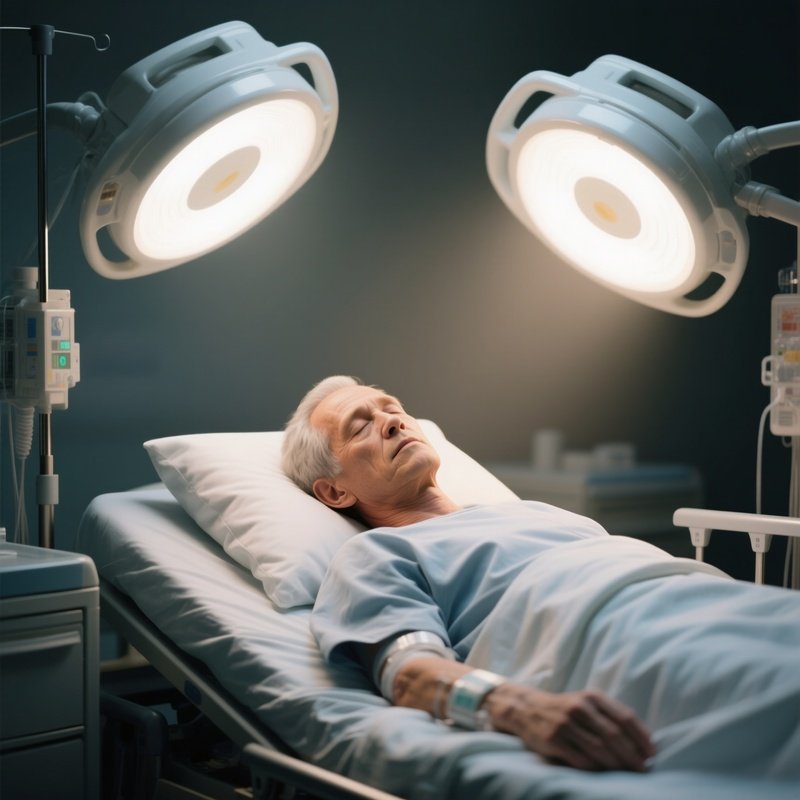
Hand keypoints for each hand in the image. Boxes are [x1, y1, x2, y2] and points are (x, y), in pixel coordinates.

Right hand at [484, 684, 654, 771]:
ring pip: (599, 749)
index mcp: (592, 696)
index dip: (641, 737)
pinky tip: (604, 773)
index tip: (652, 753)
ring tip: (628, 774)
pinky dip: (596, 769)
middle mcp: (579, 708)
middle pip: (614, 735)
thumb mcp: (587, 702)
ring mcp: (565, 724)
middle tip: (643, 769)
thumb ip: (611, 715)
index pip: (624, 717)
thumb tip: (643, 742)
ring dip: (617, 765)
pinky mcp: (553, 740)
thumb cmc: (566, 708)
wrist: (527, 709)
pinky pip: (581, 760)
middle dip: (632, 755)